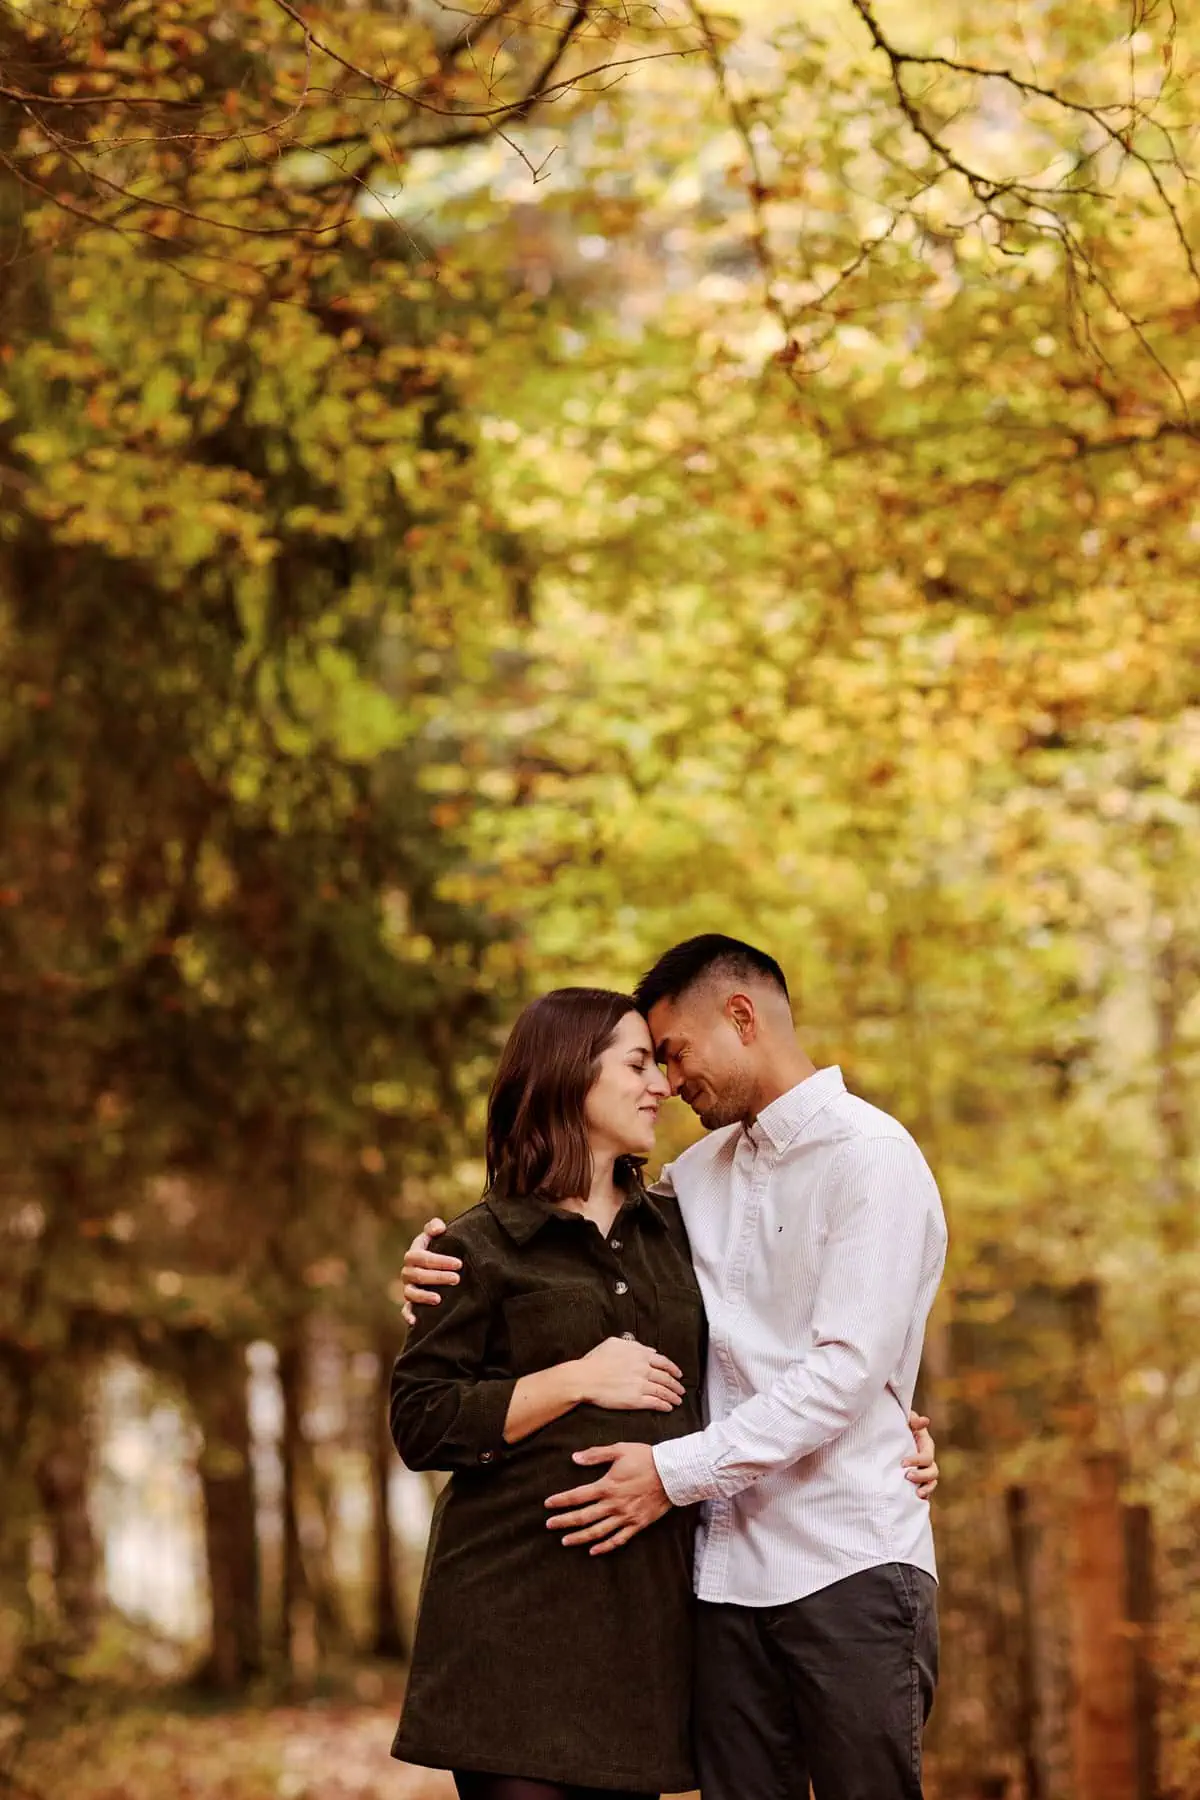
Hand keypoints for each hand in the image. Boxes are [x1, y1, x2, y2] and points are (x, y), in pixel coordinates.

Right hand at [400, 1217, 459, 1327]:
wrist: (435, 1266)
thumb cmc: (438, 1248)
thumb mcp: (436, 1235)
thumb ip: (434, 1227)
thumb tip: (439, 1228)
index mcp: (413, 1254)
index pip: (422, 1257)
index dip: (440, 1260)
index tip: (459, 1264)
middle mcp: (408, 1272)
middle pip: (419, 1275)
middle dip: (438, 1277)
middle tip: (457, 1279)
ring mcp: (408, 1288)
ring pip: (411, 1293)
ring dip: (424, 1296)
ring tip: (439, 1299)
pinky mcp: (410, 1302)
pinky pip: (405, 1310)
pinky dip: (408, 1315)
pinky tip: (416, 1321)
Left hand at [545, 1442, 670, 1553]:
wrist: (673, 1473)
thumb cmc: (646, 1458)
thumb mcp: (620, 1450)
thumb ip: (596, 1454)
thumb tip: (575, 1458)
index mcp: (607, 1486)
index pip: (577, 1496)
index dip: (561, 1501)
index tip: (548, 1505)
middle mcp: (614, 1504)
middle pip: (583, 1517)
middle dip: (564, 1521)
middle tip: (549, 1525)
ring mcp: (625, 1517)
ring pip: (598, 1532)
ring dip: (579, 1537)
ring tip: (565, 1541)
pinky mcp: (637, 1524)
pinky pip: (618, 1540)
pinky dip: (604, 1547)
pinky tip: (593, 1551)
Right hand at [575, 1338, 684, 1411]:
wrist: (585, 1378)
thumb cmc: (596, 1360)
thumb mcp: (615, 1343)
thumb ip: (634, 1345)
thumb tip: (648, 1350)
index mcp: (639, 1354)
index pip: (664, 1361)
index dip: (673, 1369)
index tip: (678, 1374)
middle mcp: (643, 1369)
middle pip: (666, 1378)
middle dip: (676, 1385)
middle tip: (681, 1390)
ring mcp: (640, 1385)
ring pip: (663, 1391)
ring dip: (673, 1397)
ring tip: (677, 1401)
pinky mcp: (635, 1400)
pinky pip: (655, 1403)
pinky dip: (664, 1405)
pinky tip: (668, 1408)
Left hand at [904, 1410, 938, 1500]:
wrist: (888, 1439)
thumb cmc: (896, 1427)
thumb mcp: (903, 1421)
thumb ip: (912, 1419)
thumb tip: (925, 1421)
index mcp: (925, 1445)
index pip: (926, 1456)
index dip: (917, 1461)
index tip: (903, 1463)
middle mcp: (927, 1460)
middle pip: (933, 1471)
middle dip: (921, 1475)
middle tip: (906, 1476)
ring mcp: (924, 1471)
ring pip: (932, 1482)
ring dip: (926, 1488)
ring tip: (916, 1492)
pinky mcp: (919, 1481)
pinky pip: (927, 1491)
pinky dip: (925, 1495)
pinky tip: (918, 1498)